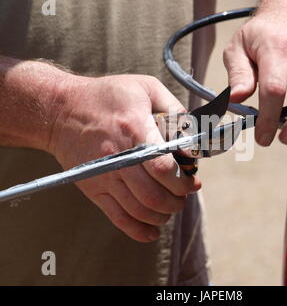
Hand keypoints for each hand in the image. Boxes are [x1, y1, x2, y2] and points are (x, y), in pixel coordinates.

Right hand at [48, 74, 200, 241]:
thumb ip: (173, 108)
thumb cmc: (107, 96)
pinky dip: (139, 230)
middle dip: (177, 200)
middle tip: (185, 193)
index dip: (183, 180)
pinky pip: (118, 218)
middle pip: (154, 195)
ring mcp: (104, 176)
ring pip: (140, 210)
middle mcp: (118, 158)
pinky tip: (153, 230)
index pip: (163, 168)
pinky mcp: (94, 188)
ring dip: (163, 214)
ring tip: (172, 206)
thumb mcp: (145, 87)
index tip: (193, 180)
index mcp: (134, 130)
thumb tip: (192, 134)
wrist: (61, 111)